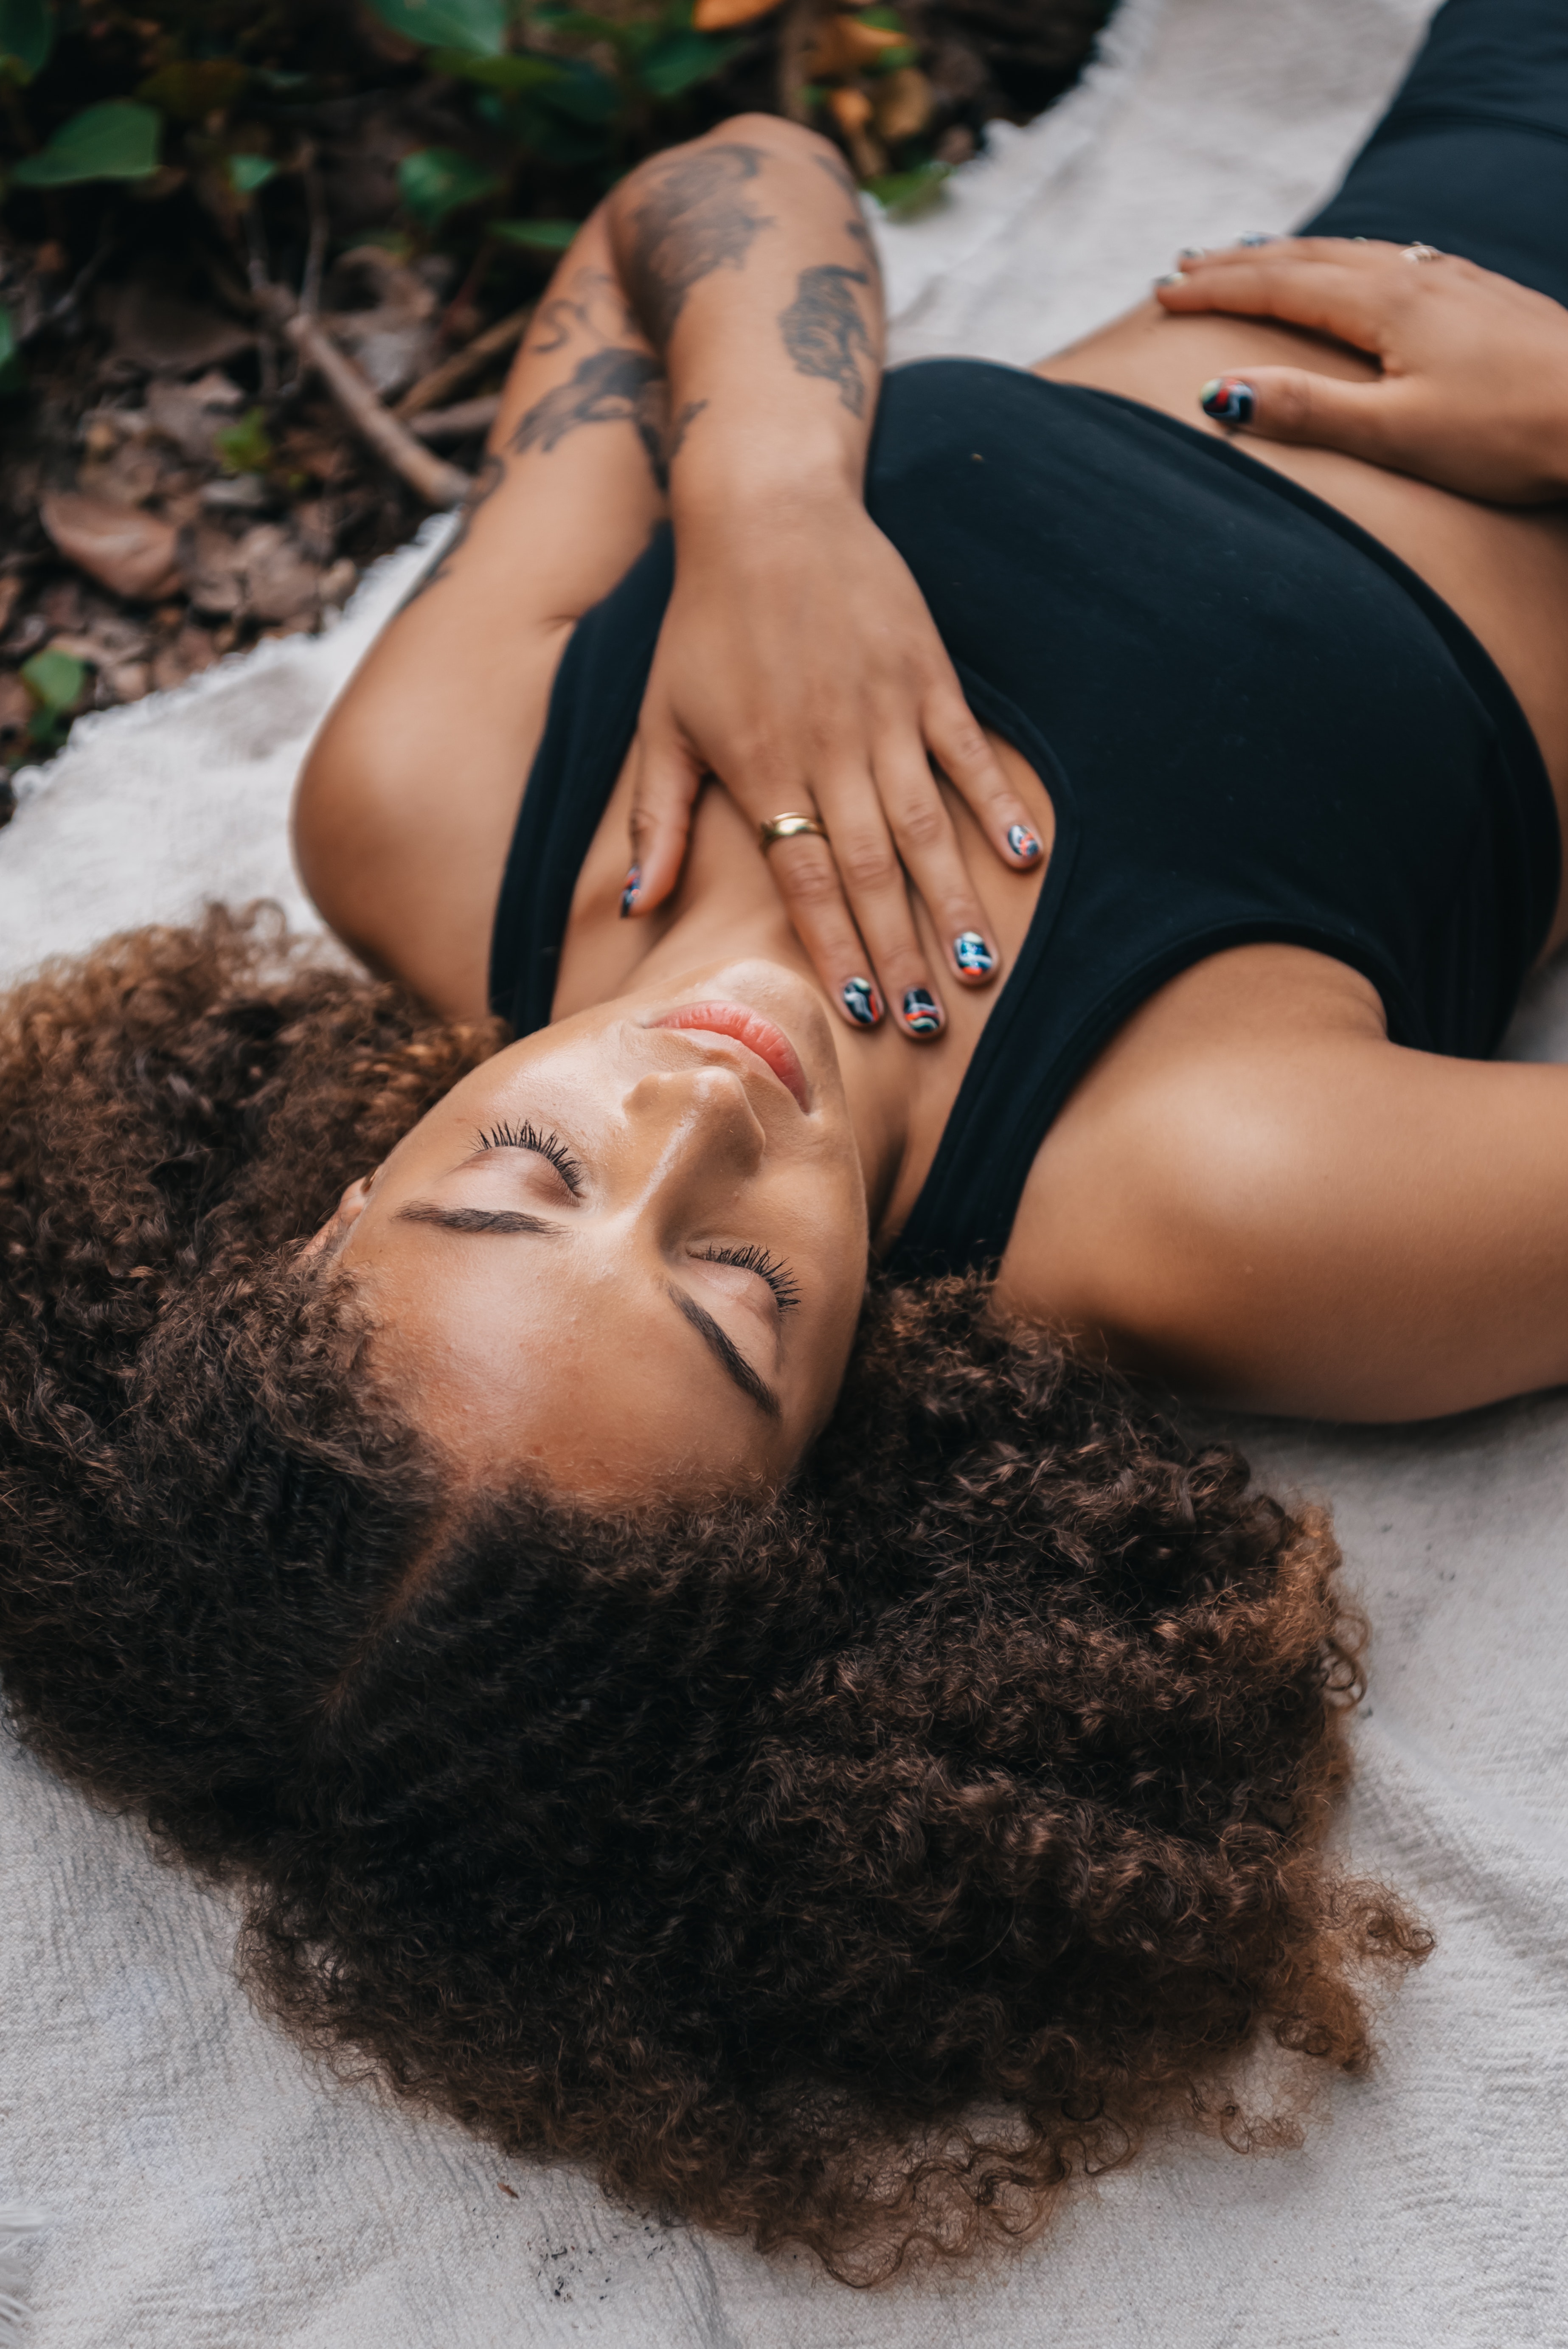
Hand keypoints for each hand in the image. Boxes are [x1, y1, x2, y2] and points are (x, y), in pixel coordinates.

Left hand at [624, 494, 1043, 1038]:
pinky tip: (1025, 857)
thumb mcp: (660, 721)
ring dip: (954, 901)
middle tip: (930, 1024)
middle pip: (870, 870)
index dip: (835, 947)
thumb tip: (639, 906)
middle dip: (900, 952)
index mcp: (762, 768)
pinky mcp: (926, 674)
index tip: (858, 1011)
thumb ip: (655, 819)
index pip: (804, 880)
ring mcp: (884, 711)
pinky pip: (967, 751)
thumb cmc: (704, 622)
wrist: (766, 507)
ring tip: (980, 968)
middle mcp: (828, 748)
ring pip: (926, 824)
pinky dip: (997, 803)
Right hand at [1156, 238, 1567, 503]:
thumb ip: (1307, 409)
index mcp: (1387, 304)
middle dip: (1242, 261)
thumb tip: (1218, 393)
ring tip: (1252, 256)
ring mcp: (1454, 283)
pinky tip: (1356, 271)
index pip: (1280, 284)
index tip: (1163, 292)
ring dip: (1293, 255)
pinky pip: (1394, 262)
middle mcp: (1418, 278)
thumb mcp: (1396, 433)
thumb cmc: (1509, 434)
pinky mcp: (1483, 300)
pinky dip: (1348, 262)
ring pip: (1354, 254)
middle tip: (1185, 264)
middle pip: (1311, 257)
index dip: (1216, 288)